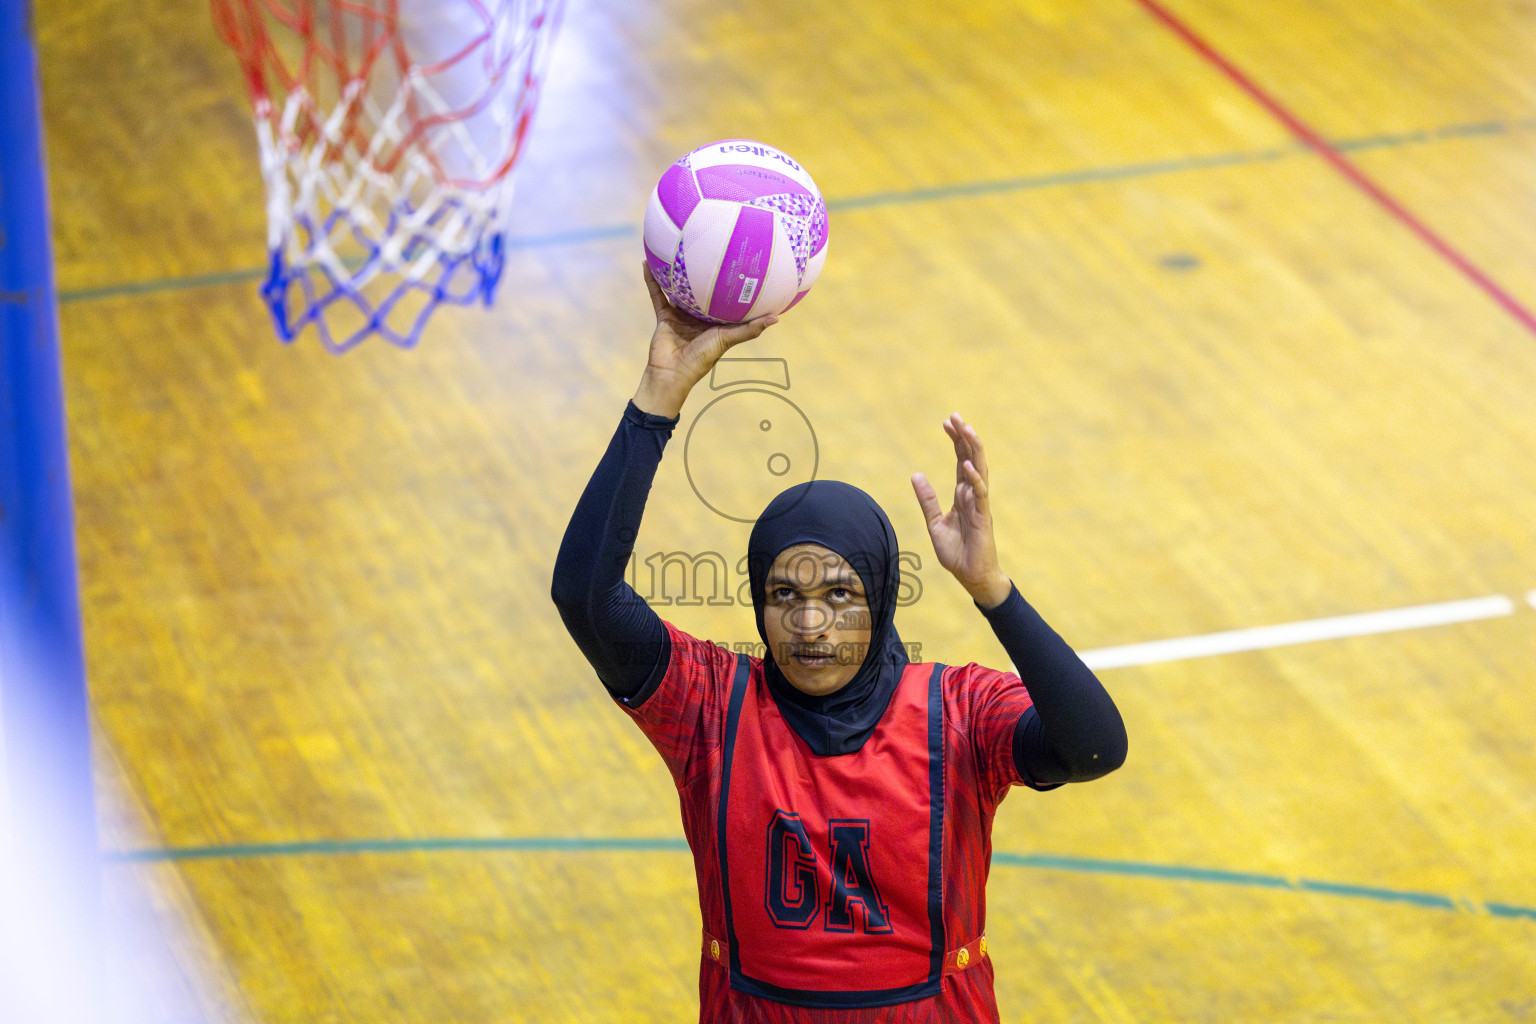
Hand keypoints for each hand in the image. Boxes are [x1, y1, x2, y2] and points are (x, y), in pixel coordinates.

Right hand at [632, 264, 777, 417]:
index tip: (738, 264)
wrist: (672, 373)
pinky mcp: (663, 316)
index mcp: (715, 321)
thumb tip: (776, 318)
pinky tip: (649, 263)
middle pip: (701, 291)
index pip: (725, 300)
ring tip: (676, 250)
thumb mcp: (728, 340)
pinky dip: (652, 280)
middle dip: (703, 273)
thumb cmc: (702, 358)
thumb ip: (749, 329)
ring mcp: (680, 315)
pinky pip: (657, 294)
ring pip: (678, 289)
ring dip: (675, 273)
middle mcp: (698, 316)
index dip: (730, 285)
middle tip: (708, 248)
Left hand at [911, 413, 1012, 608]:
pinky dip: (975, 479)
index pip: (961, 461)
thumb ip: (927, 500)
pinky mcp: (983, 518)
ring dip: (974, 450)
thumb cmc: (957, 553)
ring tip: (967, 430)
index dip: (956, 441)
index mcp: (962, 495)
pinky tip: (968, 465)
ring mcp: (979, 505)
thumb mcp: (935, 523)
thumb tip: (915, 474)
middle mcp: (972, 495)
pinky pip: (980, 495)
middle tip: (956, 416)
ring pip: (979, 471)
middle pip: (971, 459)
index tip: (947, 422)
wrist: (971, 577)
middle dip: (964, 437)